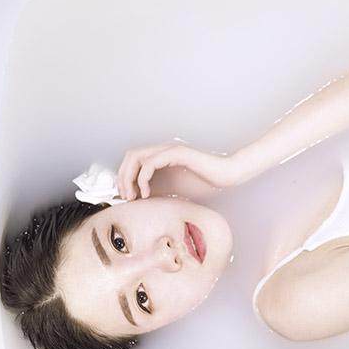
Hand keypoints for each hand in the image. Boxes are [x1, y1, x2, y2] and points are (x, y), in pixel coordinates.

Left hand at [117, 142, 236, 199]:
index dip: (124, 176)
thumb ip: (159, 189)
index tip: (126, 196)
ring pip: (136, 157)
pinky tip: (147, 193)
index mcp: (161, 156)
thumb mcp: (175, 188)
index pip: (133, 160)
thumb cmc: (205, 182)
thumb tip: (139, 199)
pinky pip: (150, 163)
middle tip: (126, 197)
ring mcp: (169, 150)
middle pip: (130, 156)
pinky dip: (143, 179)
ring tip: (134, 196)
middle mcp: (163, 150)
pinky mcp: (176, 154)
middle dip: (123, 177)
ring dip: (130, 178)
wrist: (226, 175)